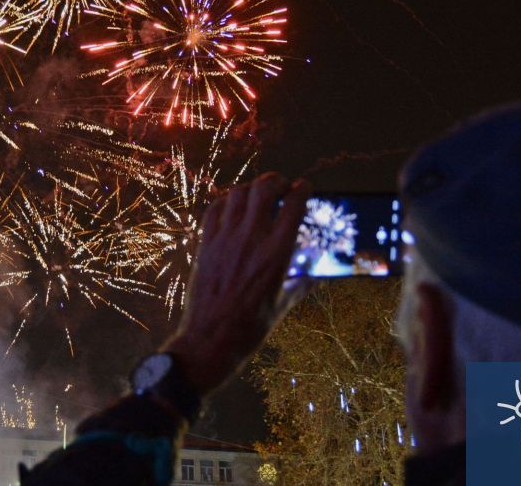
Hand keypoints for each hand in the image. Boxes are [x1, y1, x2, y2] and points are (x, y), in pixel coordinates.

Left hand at [162, 173, 310, 395]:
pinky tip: (232, 207)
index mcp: (277, 253)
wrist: (210, 340)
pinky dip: (226, 201)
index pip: (293, 205)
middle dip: (276, 181)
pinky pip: (214, 210)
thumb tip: (314, 278)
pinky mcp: (205, 244)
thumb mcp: (282, 306)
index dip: (302, 189)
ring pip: (238, 193)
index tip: (306, 187)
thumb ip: (300, 286)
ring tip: (258, 194)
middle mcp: (251, 239)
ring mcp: (225, 239)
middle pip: (264, 188)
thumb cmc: (250, 328)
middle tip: (281, 186)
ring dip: (251, 188)